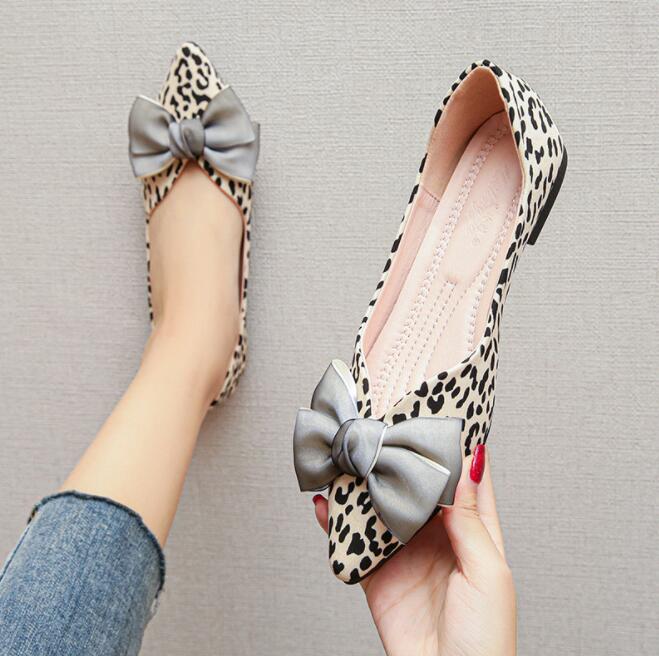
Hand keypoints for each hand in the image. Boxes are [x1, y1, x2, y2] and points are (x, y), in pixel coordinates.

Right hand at [313, 444, 515, 655]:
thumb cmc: (486, 638)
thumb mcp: (488, 573)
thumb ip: (470, 521)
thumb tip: (469, 468)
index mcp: (473, 534)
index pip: (466, 481)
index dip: (456, 450)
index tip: (441, 417)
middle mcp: (437, 537)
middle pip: (418, 487)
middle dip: (404, 459)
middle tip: (387, 426)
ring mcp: (404, 552)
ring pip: (382, 506)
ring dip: (367, 483)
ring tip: (352, 454)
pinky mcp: (377, 572)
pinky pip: (352, 540)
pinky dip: (335, 521)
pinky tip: (325, 501)